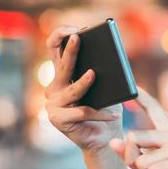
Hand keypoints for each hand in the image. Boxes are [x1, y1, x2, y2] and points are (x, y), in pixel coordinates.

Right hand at [43, 26, 122, 153]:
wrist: (104, 138)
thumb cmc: (106, 108)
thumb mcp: (105, 86)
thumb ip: (101, 71)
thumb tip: (107, 57)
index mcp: (63, 74)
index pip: (54, 47)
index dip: (60, 35)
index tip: (75, 30)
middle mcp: (54, 87)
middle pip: (62, 66)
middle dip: (70, 50)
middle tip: (78, 37)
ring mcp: (53, 104)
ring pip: (72, 91)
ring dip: (84, 83)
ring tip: (93, 74)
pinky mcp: (57, 119)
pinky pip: (82, 112)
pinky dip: (100, 113)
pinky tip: (114, 114)